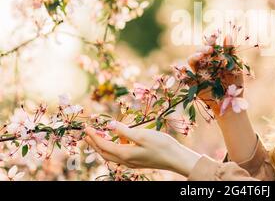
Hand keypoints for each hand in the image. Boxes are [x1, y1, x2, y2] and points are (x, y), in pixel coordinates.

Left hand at [84, 121, 200, 175]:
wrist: (176, 158)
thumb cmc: (161, 145)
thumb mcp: (142, 135)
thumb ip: (124, 131)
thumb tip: (110, 125)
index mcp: (125, 153)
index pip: (103, 144)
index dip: (93, 135)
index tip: (86, 127)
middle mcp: (125, 160)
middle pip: (103, 153)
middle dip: (93, 143)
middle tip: (86, 133)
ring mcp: (131, 162)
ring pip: (111, 155)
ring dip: (102, 146)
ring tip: (99, 135)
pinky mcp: (137, 161)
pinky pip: (120, 156)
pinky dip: (114, 148)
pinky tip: (121, 139)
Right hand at [188, 34, 243, 116]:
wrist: (231, 105)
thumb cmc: (235, 86)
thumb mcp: (234, 67)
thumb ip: (230, 52)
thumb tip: (228, 34)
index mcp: (215, 59)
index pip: (210, 46)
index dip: (210, 40)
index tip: (214, 36)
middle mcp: (205, 64)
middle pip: (199, 52)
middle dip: (202, 48)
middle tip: (210, 49)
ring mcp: (198, 74)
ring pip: (191, 61)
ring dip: (194, 56)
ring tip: (200, 56)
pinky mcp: (193, 84)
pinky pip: (185, 76)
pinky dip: (183, 71)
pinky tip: (185, 68)